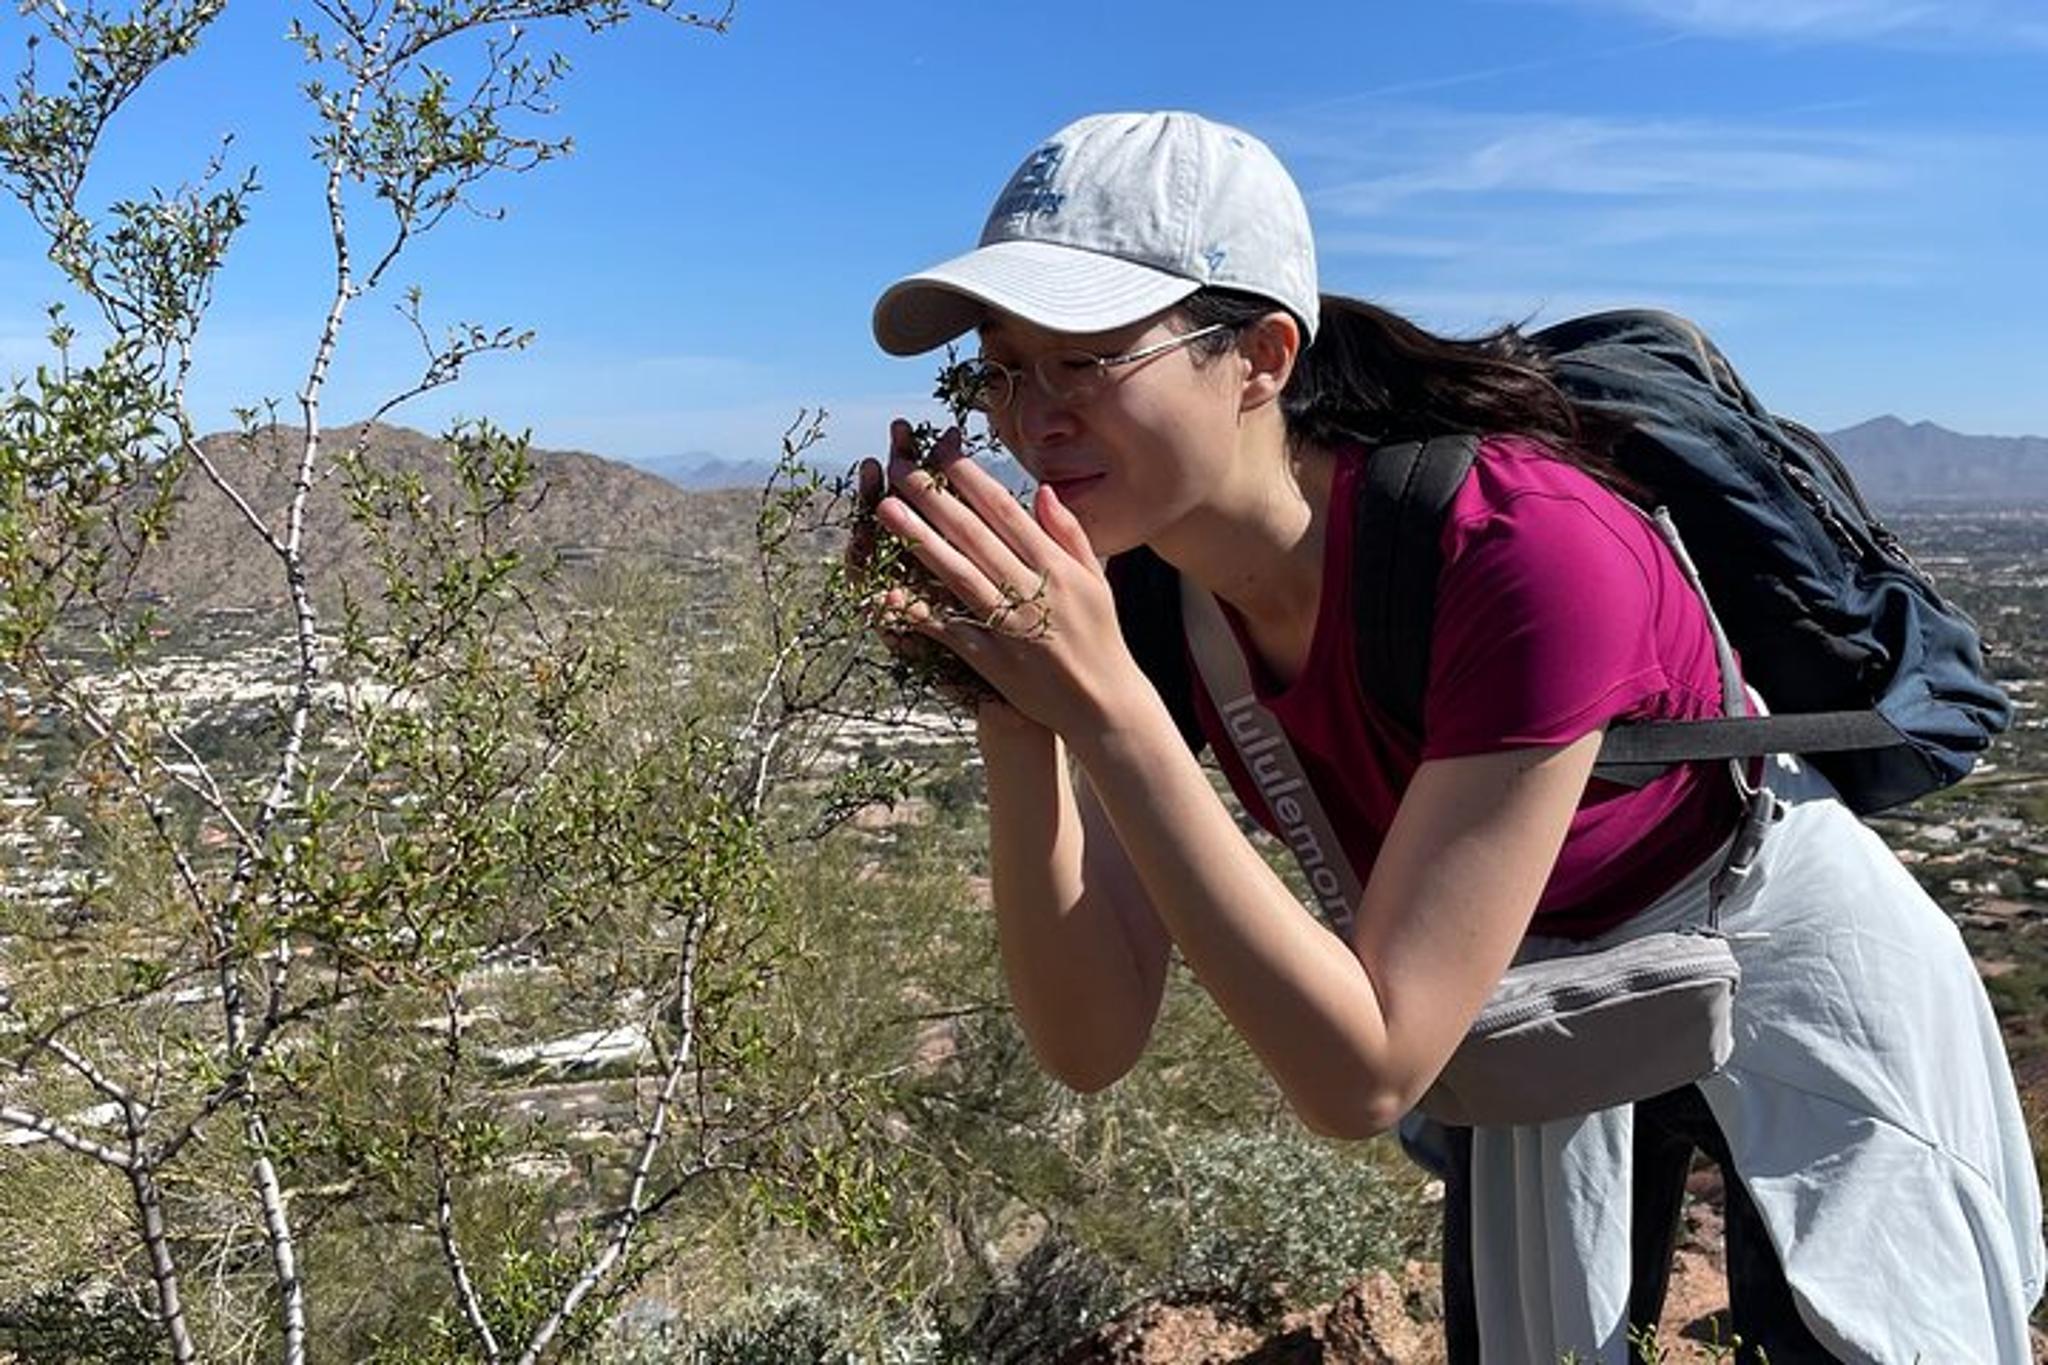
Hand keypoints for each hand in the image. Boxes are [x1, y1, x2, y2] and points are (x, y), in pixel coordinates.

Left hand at [872, 418, 1146, 737]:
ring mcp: (1010, 625)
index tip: (940, 450)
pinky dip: (919, 612)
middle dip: (933, 497)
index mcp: (1055, 565)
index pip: (1004, 511)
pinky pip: (949, 630)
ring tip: (886, 510)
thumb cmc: (1100, 636)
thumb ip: (1068, 532)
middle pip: (973, 534)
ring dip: (919, 540)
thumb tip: (1041, 490)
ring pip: (957, 573)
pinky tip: (887, 592)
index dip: (970, 478)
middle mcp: (1031, 590)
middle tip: (898, 467)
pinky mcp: (992, 660)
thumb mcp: (1095, 579)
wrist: (1104, 704)